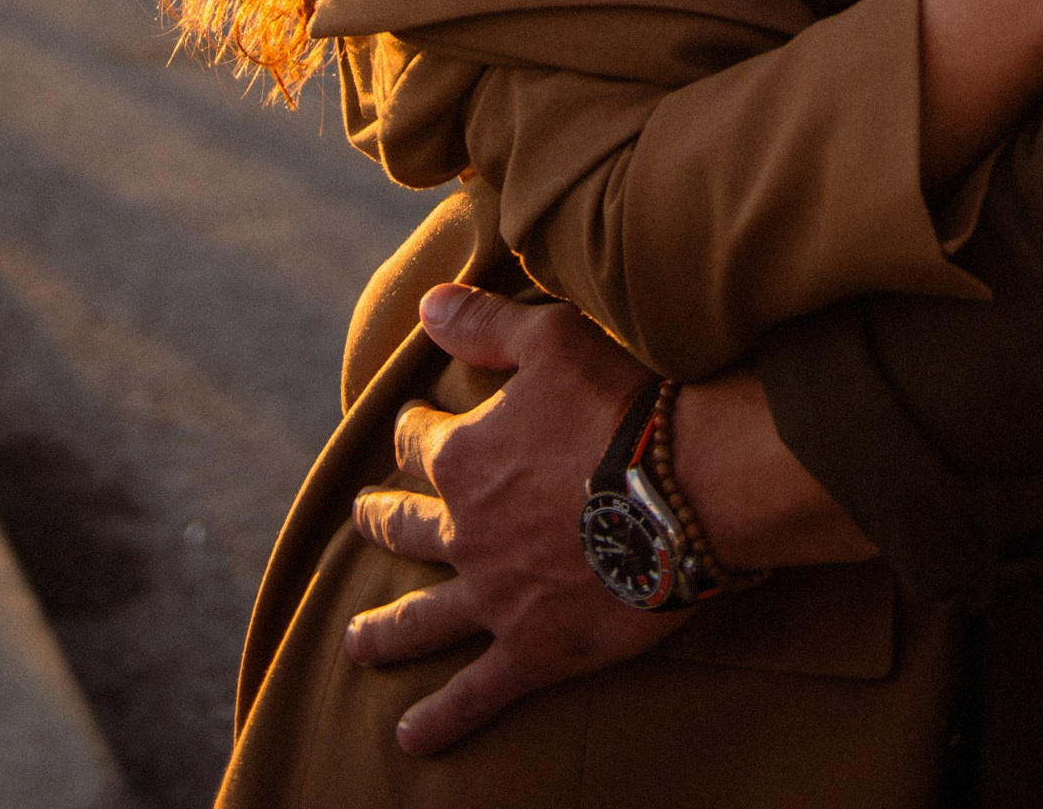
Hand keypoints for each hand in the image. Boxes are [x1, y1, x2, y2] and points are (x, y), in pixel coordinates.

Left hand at [345, 288, 689, 755]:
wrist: (685, 489)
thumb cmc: (623, 403)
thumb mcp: (552, 338)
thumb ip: (484, 324)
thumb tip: (426, 304)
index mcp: (465, 459)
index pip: (420, 441)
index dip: (417, 429)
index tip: (415, 425)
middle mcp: (467, 532)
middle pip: (409, 527)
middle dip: (383, 520)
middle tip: (366, 519)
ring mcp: (495, 597)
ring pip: (424, 618)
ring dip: (385, 631)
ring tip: (357, 643)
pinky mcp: (534, 649)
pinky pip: (475, 692)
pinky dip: (441, 718)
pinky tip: (409, 739)